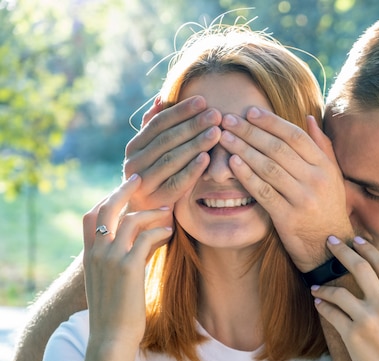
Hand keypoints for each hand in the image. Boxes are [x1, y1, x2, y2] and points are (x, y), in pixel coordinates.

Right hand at [82, 174, 172, 347]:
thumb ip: (126, 257)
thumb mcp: (114, 281)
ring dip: (151, 213)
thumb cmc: (116, 313)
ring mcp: (110, 259)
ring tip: (168, 212)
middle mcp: (96, 253)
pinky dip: (160, 231)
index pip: (91, 216)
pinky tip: (171, 232)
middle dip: (123, 190)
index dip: (107, 199)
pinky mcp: (128, 267)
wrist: (111, 338)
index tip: (123, 190)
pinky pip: (146, 238)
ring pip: (130, 220)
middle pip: (105, 209)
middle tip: (139, 178)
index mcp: (89, 256)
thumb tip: (148, 239)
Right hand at [123, 95, 221, 213]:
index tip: (203, 100)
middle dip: (193, 125)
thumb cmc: (156, 177)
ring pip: (171, 159)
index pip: (159, 123)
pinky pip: (176, 182)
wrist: (144, 216)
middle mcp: (134, 163)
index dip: (181, 111)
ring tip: (216, 132)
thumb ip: (155, 127)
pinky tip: (207, 158)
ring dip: (195, 144)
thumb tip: (160, 98)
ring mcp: (142, 183)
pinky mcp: (155, 200)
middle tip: (215, 114)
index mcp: (134, 147)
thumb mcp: (152, 152)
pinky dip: (191, 169)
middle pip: (166, 139)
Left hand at [220, 107, 352, 270]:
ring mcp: (303, 199)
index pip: (295, 136)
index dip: (271, 122)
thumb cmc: (327, 208)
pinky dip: (247, 176)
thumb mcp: (333, 177)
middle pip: (278, 149)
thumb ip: (322, 147)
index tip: (249, 111)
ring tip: (224, 138)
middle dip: (250, 131)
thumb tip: (309, 117)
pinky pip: (263, 192)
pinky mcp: (288, 218)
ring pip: (268, 168)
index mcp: (325, 167)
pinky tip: (232, 163)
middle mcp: (316, 180)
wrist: (330, 249)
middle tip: (228, 119)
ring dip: (243, 150)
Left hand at [311, 236, 378, 360]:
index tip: (357, 240)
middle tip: (329, 242)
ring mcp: (368, 319)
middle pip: (360, 268)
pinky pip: (333, 313)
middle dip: (343, 251)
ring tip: (316, 284)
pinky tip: (318, 303)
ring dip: (325, 285)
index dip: (368, 249)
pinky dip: (323, 305)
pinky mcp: (352, 335)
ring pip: (340, 291)